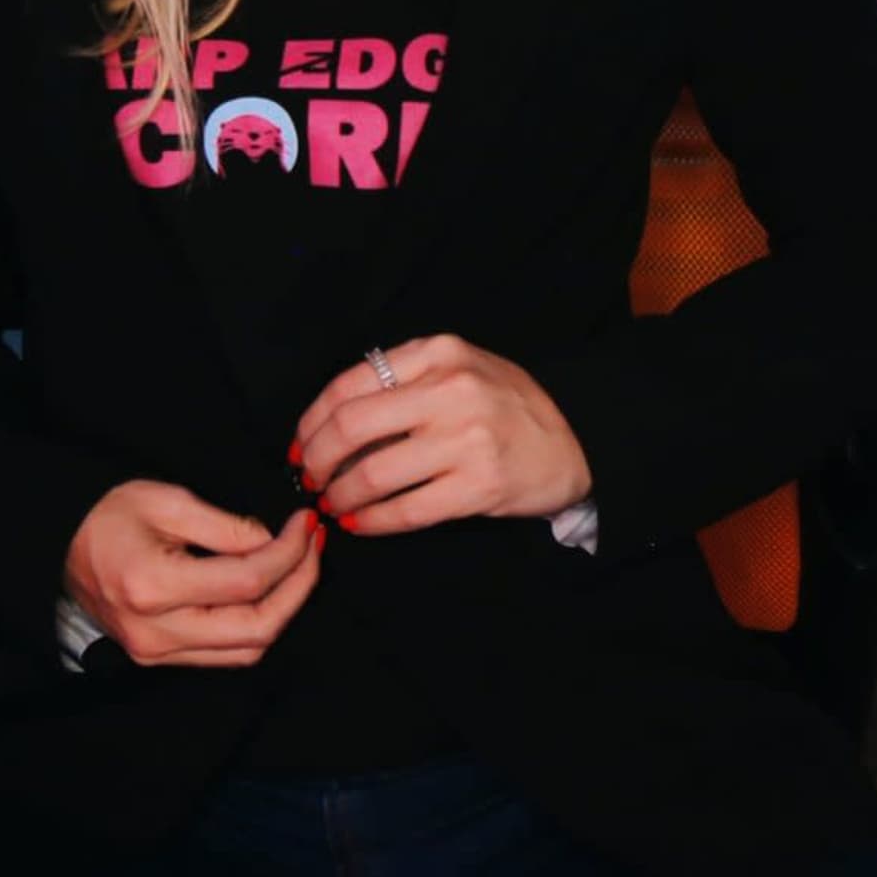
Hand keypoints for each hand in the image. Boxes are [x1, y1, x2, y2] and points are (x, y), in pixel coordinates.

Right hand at [64, 481, 321, 668]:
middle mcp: (155, 631)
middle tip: (313, 549)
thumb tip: (273, 542)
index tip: (305, 525)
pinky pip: (224, 656)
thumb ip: (225, 526)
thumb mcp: (165, 500)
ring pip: (246, 651)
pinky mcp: (158, 659)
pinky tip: (267, 592)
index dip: (289, 553)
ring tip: (297, 568)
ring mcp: (155, 652)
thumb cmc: (105, 515)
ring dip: (283, 611)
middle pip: (257, 628)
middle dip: (299, 588)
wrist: (57, 545)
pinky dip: (255, 627)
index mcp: (153, 586)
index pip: (248, 581)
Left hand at [292, 335, 590, 535]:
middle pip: (351, 428)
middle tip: (310, 478)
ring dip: (340, 496)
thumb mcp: (459, 367)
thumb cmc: (505, 404)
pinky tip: (361, 523)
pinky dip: (373, 522)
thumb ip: (404, 377)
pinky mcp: (479, 487)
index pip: (350, 384)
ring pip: (373, 475)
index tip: (301, 443)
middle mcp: (452, 390)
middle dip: (317, 460)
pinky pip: (406, 511)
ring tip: (334, 503)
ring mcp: (467, 440)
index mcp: (439, 352)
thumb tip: (328, 419)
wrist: (576, 440)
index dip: (312, 420)